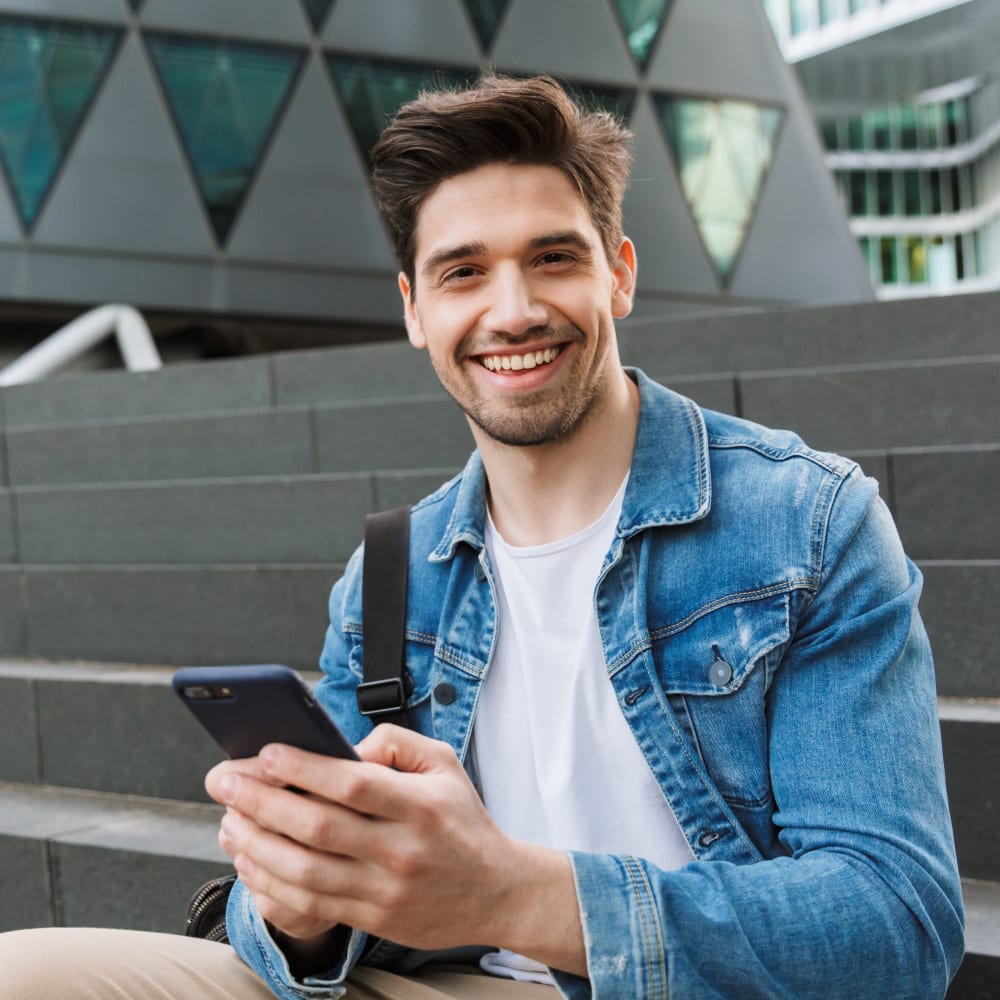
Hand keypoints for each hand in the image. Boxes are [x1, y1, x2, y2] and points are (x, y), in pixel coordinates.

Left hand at [205, 725, 583, 972]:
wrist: (495, 890)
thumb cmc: (462, 819)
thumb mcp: (443, 763)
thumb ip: (395, 742)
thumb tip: (343, 746)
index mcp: (420, 805)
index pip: (353, 784)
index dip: (304, 768)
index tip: (265, 753)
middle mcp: (402, 849)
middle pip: (318, 827)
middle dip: (261, 803)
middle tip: (223, 782)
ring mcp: (386, 890)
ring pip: (306, 870)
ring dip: (256, 845)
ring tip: (226, 822)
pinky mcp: (373, 918)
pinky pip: (311, 903)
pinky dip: (271, 882)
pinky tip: (249, 860)